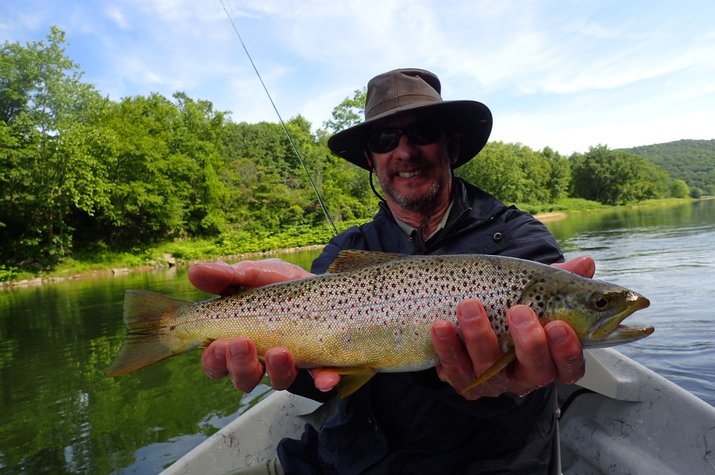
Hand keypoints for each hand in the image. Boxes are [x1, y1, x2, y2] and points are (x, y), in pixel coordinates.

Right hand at [189, 259, 340, 392]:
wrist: (321, 283)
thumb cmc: (279, 284)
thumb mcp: (254, 274)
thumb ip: (227, 276)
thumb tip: (193, 271)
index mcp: (236, 341)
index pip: (216, 362)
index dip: (214, 359)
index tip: (218, 343)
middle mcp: (260, 360)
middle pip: (243, 378)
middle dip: (240, 366)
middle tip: (243, 343)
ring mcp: (290, 364)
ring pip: (278, 381)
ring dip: (277, 371)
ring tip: (280, 351)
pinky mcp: (320, 365)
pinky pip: (322, 379)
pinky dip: (323, 380)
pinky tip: (326, 376)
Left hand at [432, 256, 594, 399]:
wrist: (468, 324)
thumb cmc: (510, 309)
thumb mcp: (535, 293)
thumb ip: (559, 280)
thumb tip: (585, 263)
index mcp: (550, 358)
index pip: (569, 367)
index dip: (567, 351)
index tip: (558, 325)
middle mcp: (525, 375)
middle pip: (535, 370)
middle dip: (528, 342)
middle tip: (518, 311)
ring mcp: (494, 381)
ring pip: (490, 368)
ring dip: (479, 336)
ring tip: (469, 306)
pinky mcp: (463, 380)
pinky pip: (454, 369)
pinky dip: (447, 348)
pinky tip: (441, 326)